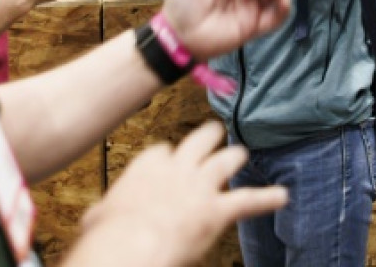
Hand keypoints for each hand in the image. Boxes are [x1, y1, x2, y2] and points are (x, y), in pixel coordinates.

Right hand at [74, 121, 287, 266]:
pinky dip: (267, 198)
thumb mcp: (98, 218)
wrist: (129, 244)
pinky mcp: (218, 209)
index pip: (161, 152)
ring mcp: (200, 185)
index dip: (167, 157)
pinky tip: (282, 196)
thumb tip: (92, 220)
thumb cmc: (109, 235)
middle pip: (198, 141)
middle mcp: (177, 168)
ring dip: (235, 156)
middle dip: (208, 135)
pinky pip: (248, 200)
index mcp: (147, 166)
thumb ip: (102, 214)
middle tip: (215, 130)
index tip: (167, 161)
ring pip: (226, 160)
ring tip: (243, 153)